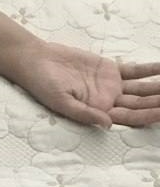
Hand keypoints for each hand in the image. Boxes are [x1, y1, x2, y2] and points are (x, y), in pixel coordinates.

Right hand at [12, 41, 159, 128]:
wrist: (37, 61)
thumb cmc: (43, 85)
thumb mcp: (61, 102)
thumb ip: (84, 113)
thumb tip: (108, 125)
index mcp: (98, 112)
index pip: (130, 117)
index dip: (148, 116)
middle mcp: (107, 101)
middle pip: (140, 104)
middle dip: (157, 103)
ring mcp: (110, 85)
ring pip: (141, 89)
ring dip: (158, 88)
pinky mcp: (109, 69)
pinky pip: (135, 71)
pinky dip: (150, 70)